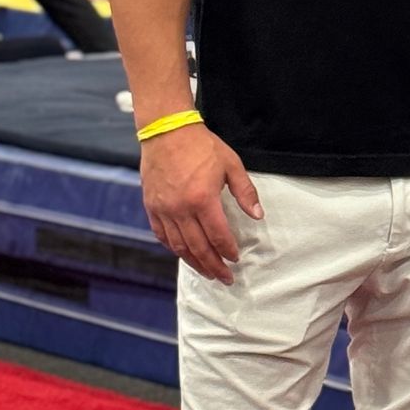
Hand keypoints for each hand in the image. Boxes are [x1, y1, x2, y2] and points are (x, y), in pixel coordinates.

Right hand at [140, 122, 262, 281]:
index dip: (228, 251)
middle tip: (224, 278)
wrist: (167, 131)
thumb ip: (246, 192)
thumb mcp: (231, 164)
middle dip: (213, 266)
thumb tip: (257, 215)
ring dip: (194, 262)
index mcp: (202, 199)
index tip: (235, 259)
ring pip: (178, 246)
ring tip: (207, 272)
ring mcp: (163, 209)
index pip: (217, 236)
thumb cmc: (201, 146)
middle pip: (198, 248)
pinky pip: (162, 235)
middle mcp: (180, 209)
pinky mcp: (151, 206)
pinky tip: (183, 254)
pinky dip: (173, 248)